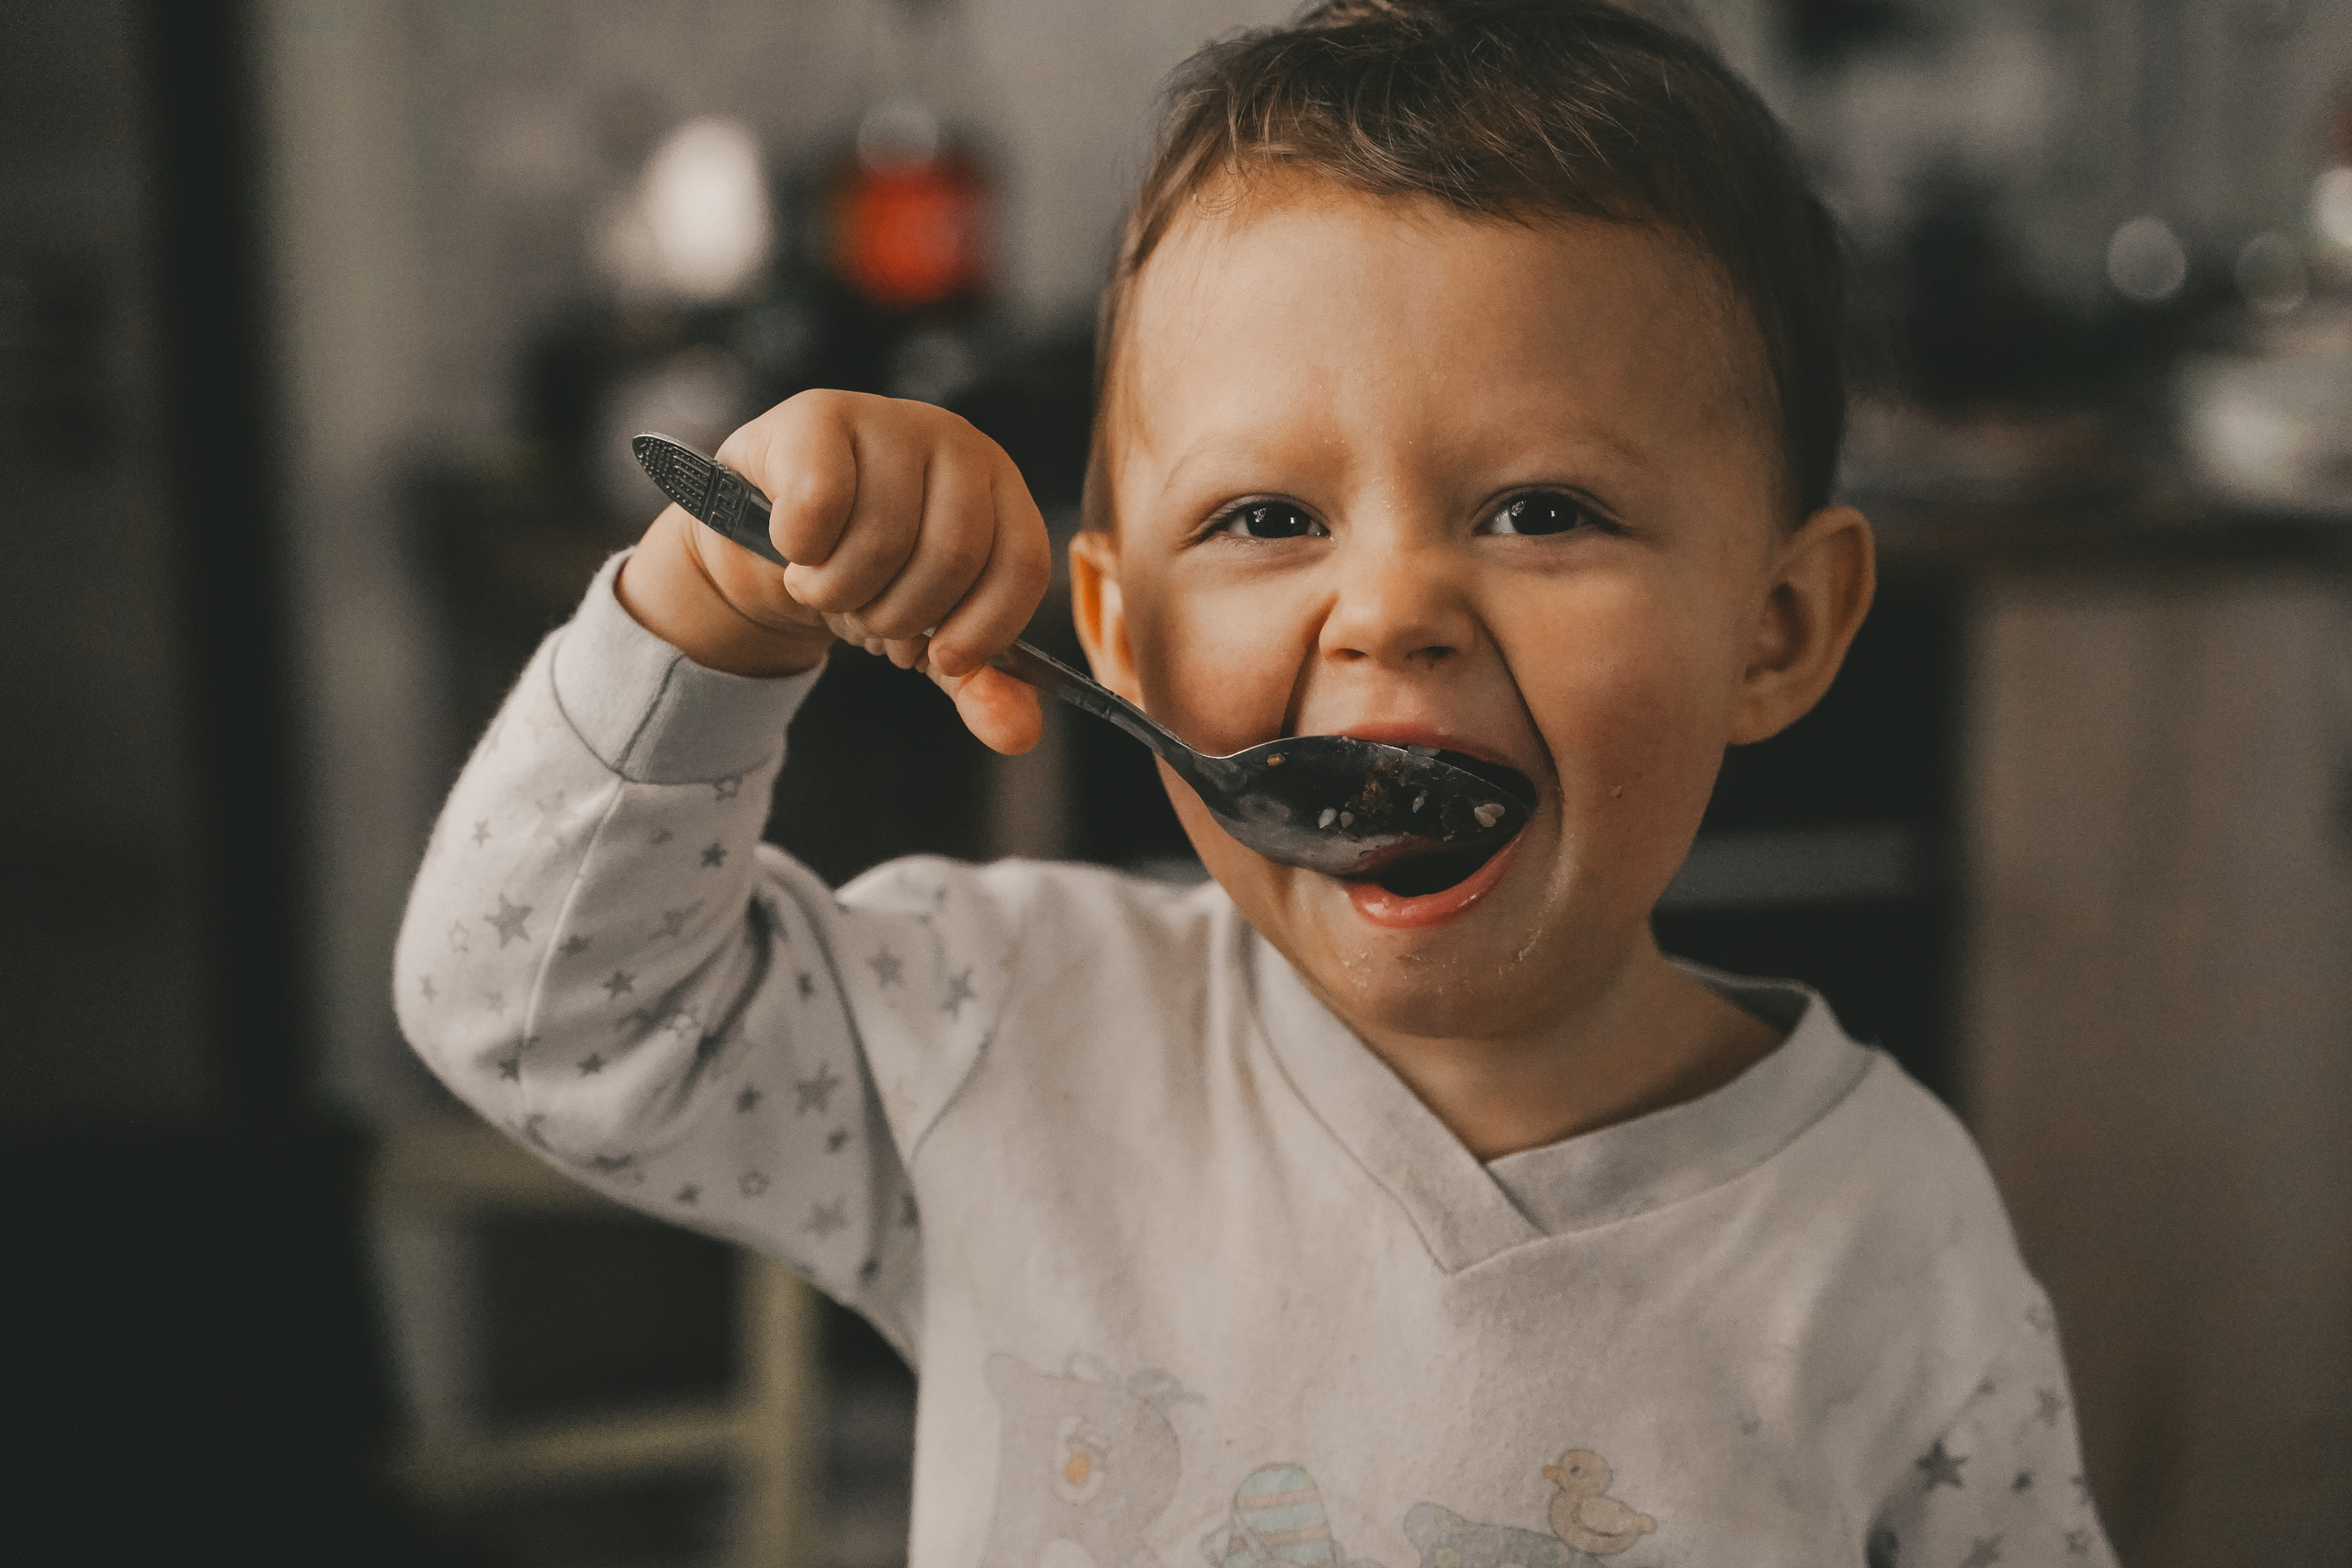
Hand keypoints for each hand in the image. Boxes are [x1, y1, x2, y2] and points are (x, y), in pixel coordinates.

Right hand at [616, 390, 1051, 754]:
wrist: (771, 534)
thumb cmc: (867, 576)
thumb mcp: (927, 634)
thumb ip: (976, 684)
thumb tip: (1017, 734)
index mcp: (1002, 491)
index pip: (1021, 565)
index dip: (981, 629)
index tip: (936, 658)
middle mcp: (957, 444)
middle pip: (951, 556)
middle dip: (898, 616)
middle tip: (866, 617)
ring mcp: (889, 421)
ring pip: (882, 537)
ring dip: (840, 591)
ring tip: (826, 585)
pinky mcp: (819, 417)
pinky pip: (821, 505)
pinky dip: (801, 551)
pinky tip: (794, 547)